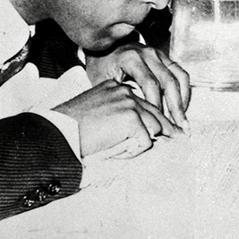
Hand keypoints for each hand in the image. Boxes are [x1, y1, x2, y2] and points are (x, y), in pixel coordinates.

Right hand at [53, 79, 178, 157]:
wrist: (59, 132)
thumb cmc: (70, 127)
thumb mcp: (95, 111)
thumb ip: (116, 113)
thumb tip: (138, 129)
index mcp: (115, 86)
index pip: (143, 102)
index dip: (154, 117)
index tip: (166, 127)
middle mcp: (124, 91)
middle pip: (155, 111)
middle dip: (167, 127)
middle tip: (180, 136)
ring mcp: (129, 103)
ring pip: (154, 126)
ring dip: (144, 142)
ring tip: (129, 150)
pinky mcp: (131, 119)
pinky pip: (146, 141)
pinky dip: (135, 151)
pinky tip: (118, 152)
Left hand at [85, 43, 190, 130]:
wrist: (106, 47)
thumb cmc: (102, 67)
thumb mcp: (103, 81)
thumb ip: (118, 97)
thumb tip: (132, 121)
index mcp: (131, 59)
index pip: (150, 84)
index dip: (156, 105)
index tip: (157, 124)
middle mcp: (148, 54)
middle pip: (168, 82)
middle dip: (175, 107)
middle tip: (179, 128)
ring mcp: (158, 54)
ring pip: (179, 77)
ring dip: (183, 100)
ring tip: (183, 121)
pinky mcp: (165, 57)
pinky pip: (180, 73)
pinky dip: (184, 91)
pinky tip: (181, 107)